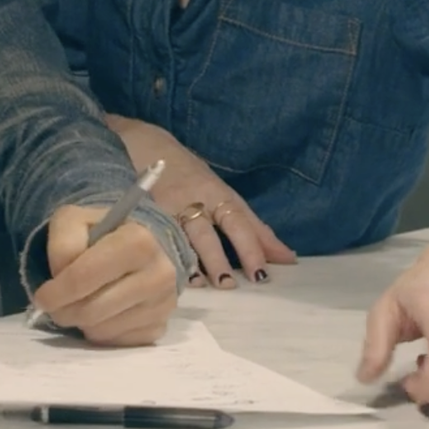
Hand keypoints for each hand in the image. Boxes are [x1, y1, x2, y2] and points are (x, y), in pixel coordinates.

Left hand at [32, 204, 179, 345]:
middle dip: (64, 310)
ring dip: (82, 322)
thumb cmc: (105, 234)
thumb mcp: (76, 221)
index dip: (56, 291)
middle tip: (56, 305)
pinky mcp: (160, 328)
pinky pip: (116, 342)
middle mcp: (159, 274)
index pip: (84, 277)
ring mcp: (163, 305)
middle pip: (91, 310)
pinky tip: (102, 313)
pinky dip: (101, 331)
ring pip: (102, 330)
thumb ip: (64, 242)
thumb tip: (62, 275)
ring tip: (82, 303)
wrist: (142, 249)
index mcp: (139, 240)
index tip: (42, 297)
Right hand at [108, 116, 294, 287]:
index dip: (251, 246)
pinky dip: (164, 254)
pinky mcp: (143, 211)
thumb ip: (251, 226)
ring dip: (192, 261)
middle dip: (220, 258)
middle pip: (209, 231)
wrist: (142, 143)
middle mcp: (194, 200)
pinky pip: (155, 236)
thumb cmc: (189, 174)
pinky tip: (169, 272)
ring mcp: (166, 206)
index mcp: (217, 194)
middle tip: (230, 285)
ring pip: (181, 235)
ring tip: (202, 284)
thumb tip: (286, 257)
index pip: (238, 221)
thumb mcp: (222, 193)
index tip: (263, 273)